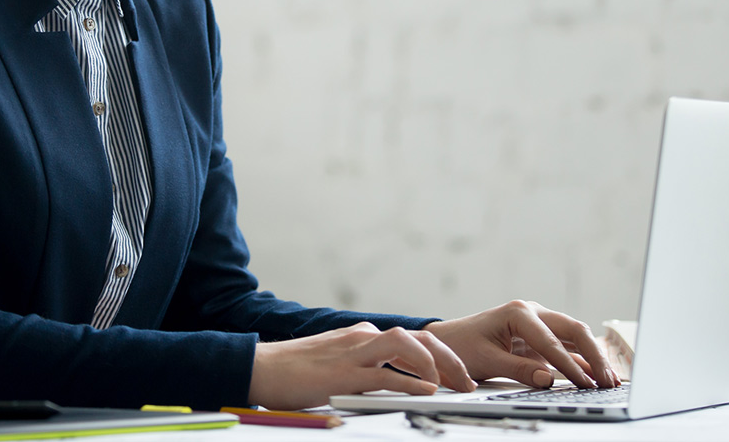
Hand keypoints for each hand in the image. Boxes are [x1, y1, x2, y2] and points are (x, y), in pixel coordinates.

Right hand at [247, 322, 477, 409]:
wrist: (260, 368)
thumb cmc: (294, 372)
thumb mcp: (337, 364)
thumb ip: (365, 369)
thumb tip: (397, 386)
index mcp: (363, 336)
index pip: (413, 339)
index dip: (442, 356)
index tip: (459, 378)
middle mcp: (363, 338)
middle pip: (419, 337)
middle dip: (451, 359)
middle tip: (468, 384)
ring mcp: (353, 352)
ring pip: (406, 345)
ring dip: (436, 363)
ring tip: (451, 386)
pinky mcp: (343, 372)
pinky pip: (385, 373)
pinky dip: (410, 382)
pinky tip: (427, 392)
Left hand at [424, 300, 619, 388]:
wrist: (449, 340)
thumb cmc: (463, 346)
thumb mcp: (487, 360)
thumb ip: (518, 369)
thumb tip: (548, 379)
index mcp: (518, 312)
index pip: (551, 341)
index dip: (570, 364)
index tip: (585, 383)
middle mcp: (533, 313)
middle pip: (574, 330)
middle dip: (594, 355)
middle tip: (609, 381)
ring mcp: (540, 324)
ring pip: (575, 337)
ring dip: (594, 358)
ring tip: (611, 381)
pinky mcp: (541, 338)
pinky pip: (568, 348)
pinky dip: (583, 361)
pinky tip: (597, 376)